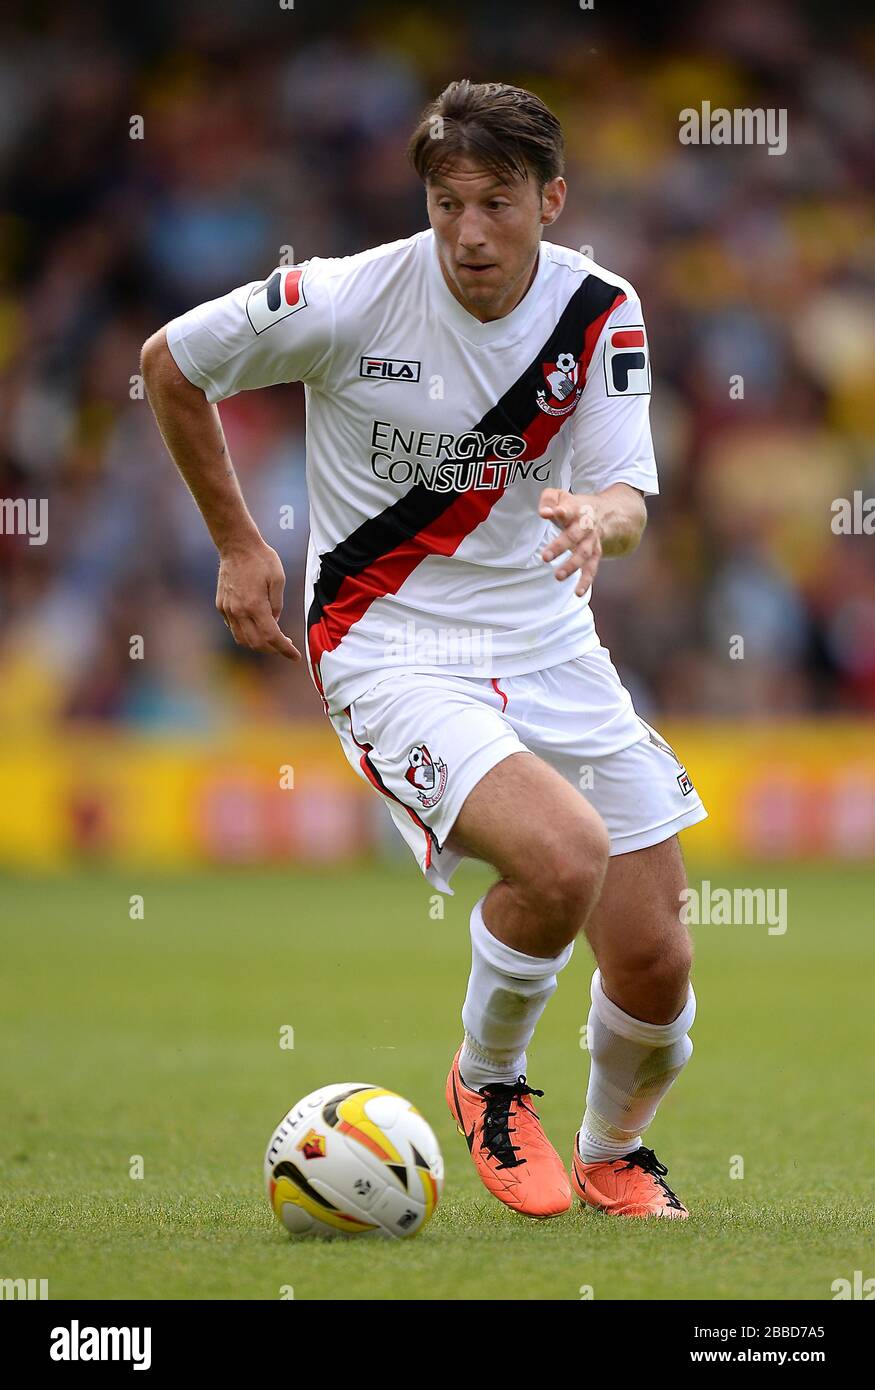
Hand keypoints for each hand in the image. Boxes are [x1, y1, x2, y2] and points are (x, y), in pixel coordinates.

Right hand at [216, 540, 300, 659]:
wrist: (236, 546)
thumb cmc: (261, 559)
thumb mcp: (278, 579)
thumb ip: (278, 605)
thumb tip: (275, 622)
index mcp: (255, 605)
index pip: (271, 637)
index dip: (285, 650)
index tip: (295, 656)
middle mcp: (239, 611)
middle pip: (256, 643)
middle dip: (273, 649)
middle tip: (285, 644)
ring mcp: (227, 609)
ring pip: (242, 639)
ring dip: (258, 644)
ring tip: (272, 638)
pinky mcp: (221, 606)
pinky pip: (233, 628)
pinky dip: (246, 633)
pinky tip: (256, 626)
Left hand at [538, 488, 602, 595]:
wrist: (607, 513)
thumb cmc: (574, 506)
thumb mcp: (561, 496)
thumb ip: (549, 500)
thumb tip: (544, 513)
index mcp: (576, 510)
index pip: (568, 510)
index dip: (561, 512)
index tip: (553, 513)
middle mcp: (586, 526)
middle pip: (574, 536)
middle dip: (560, 546)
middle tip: (545, 557)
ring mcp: (592, 541)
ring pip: (584, 554)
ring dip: (572, 566)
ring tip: (558, 576)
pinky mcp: (595, 554)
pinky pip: (592, 568)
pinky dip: (586, 581)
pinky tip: (578, 593)